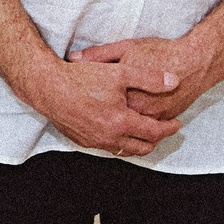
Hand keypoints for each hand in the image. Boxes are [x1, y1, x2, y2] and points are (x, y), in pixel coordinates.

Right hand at [17, 54, 182, 157]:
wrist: (47, 86)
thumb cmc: (82, 78)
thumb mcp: (120, 72)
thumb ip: (150, 78)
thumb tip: (174, 81)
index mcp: (122, 122)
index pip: (154, 132)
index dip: (169, 128)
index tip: (176, 123)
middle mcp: (109, 137)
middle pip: (141, 147)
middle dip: (156, 140)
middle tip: (163, 130)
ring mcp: (94, 141)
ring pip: (123, 150)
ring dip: (137, 144)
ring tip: (143, 132)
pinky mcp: (81, 140)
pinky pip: (106, 147)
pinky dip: (118, 142)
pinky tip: (118, 130)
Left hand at [72, 33, 223, 120]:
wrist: (196, 61)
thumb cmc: (161, 52)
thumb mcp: (126, 48)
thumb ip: (99, 55)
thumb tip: (73, 58)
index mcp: (126, 93)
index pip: (98, 104)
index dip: (87, 101)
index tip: (78, 99)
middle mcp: (140, 110)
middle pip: (113, 119)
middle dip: (99, 116)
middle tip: (87, 111)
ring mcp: (153, 117)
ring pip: (130, 127)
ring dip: (118, 125)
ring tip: (103, 118)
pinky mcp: (165, 119)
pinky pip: (146, 127)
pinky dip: (135, 125)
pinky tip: (124, 120)